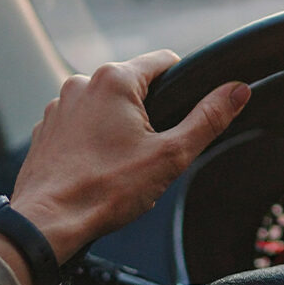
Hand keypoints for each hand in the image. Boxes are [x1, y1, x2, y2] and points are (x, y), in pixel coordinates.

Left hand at [8, 50, 249, 264]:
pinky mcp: (47, 128)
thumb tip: (236, 91)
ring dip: (120, 126)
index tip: (185, 114)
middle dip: (150, 113)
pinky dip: (94, 139)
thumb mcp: (171, 155)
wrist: (47, 223)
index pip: (165, 61)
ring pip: (107, 105)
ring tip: (122, 164)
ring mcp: (60, 105)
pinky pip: (82, 123)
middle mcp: (82, 83)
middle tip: (152, 151)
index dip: (184, 85)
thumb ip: (208, 118)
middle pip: (135, 85)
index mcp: (115, 80)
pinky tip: (99, 168)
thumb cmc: (104, 190)